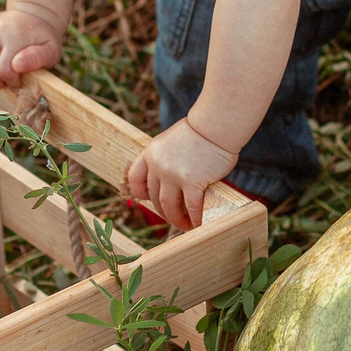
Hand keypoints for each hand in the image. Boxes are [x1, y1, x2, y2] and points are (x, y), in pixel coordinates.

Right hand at [0, 8, 62, 88]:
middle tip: (7, 82)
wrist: (36, 16)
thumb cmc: (43, 39)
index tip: (19, 82)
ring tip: (0, 70)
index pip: (4, 70)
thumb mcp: (51, 50)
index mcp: (16, 36)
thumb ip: (37, 59)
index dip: (11, 82)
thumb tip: (17, 65)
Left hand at [124, 118, 238, 232]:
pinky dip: (194, 218)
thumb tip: (168, 181)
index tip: (149, 199)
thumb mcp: (171, 141)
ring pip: (169, 206)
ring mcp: (174, 175)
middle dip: (163, 210)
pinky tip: (197, 224)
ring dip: (176, 218)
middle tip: (172, 216)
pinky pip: (191, 207)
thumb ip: (165, 159)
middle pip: (155, 196)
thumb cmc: (199, 131)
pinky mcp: (193, 182)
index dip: (140, 192)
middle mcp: (158, 165)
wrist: (215, 126)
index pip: (135, 178)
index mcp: (151, 153)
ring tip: (183, 224)